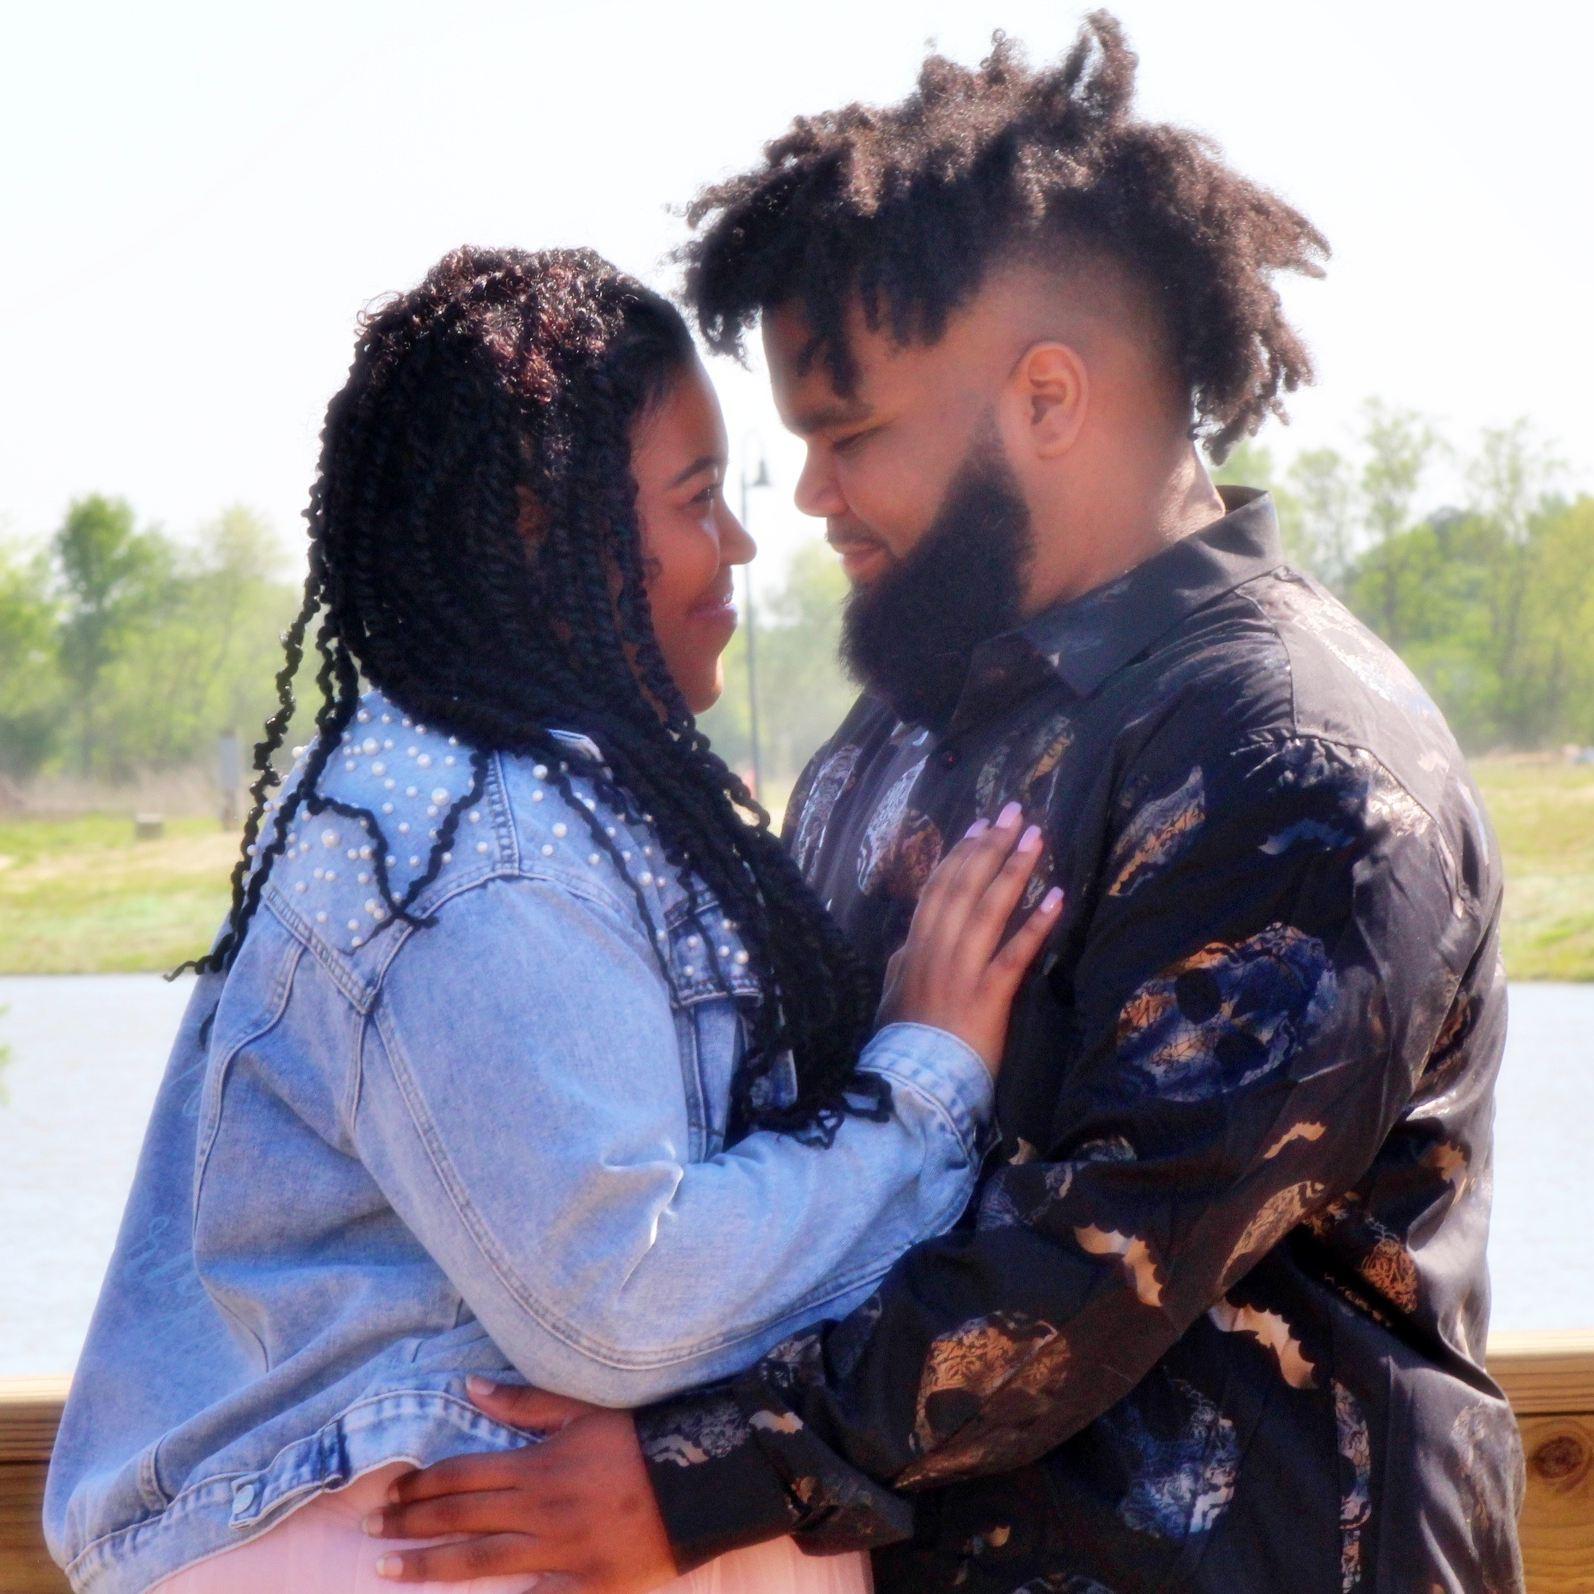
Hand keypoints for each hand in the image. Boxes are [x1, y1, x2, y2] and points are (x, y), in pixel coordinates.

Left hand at [367, 1378, 675, 1590]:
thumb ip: (524, 1405)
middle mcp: (540, 1510)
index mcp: (538, 1465)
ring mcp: (560, 1552)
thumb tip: (471, 1385)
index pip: (461, 1476)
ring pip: (480, 1562)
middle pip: (460, 1518)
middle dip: (410, 1524)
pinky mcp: (584, 1586)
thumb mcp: (583, 1411)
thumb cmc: (639, 1439)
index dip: (420, 1485)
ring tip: (388, 1570)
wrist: (700, 1479)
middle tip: (370, 1530)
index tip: (387, 1493)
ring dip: (429, 1566)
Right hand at [877, 800, 1061, 1075]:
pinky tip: (1056, 897)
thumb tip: (905, 945)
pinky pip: (1016, 952)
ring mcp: (962, 969)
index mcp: (914, 947)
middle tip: (1015, 813)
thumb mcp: (892, 995)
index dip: (960, 854)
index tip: (980, 826)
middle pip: (966, 886)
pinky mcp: (988, 994)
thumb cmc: (903, 1042)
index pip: (939, 889)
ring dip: (1015, 870)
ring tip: (1037, 838)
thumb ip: (900, 965)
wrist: (912, 1082)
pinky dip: (1036, 924)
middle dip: (992, 846)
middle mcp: (937, 949)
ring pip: (990, 909)